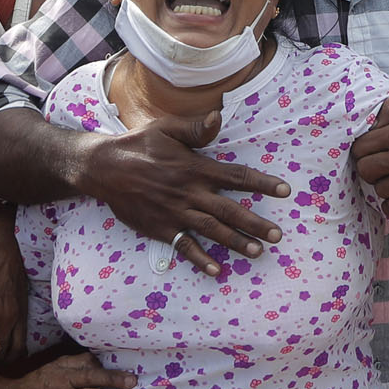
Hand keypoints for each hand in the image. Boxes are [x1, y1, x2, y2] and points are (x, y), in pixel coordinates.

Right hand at [76, 109, 291, 279]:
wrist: (104, 168)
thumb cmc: (138, 145)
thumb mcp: (165, 129)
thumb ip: (195, 129)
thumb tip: (219, 118)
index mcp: (195, 168)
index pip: (236, 176)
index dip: (262, 183)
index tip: (285, 190)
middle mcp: (189, 193)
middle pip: (229, 210)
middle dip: (255, 223)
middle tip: (277, 235)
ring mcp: (175, 213)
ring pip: (211, 230)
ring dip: (235, 242)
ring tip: (257, 252)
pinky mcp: (160, 228)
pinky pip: (183, 246)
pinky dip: (199, 259)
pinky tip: (216, 270)